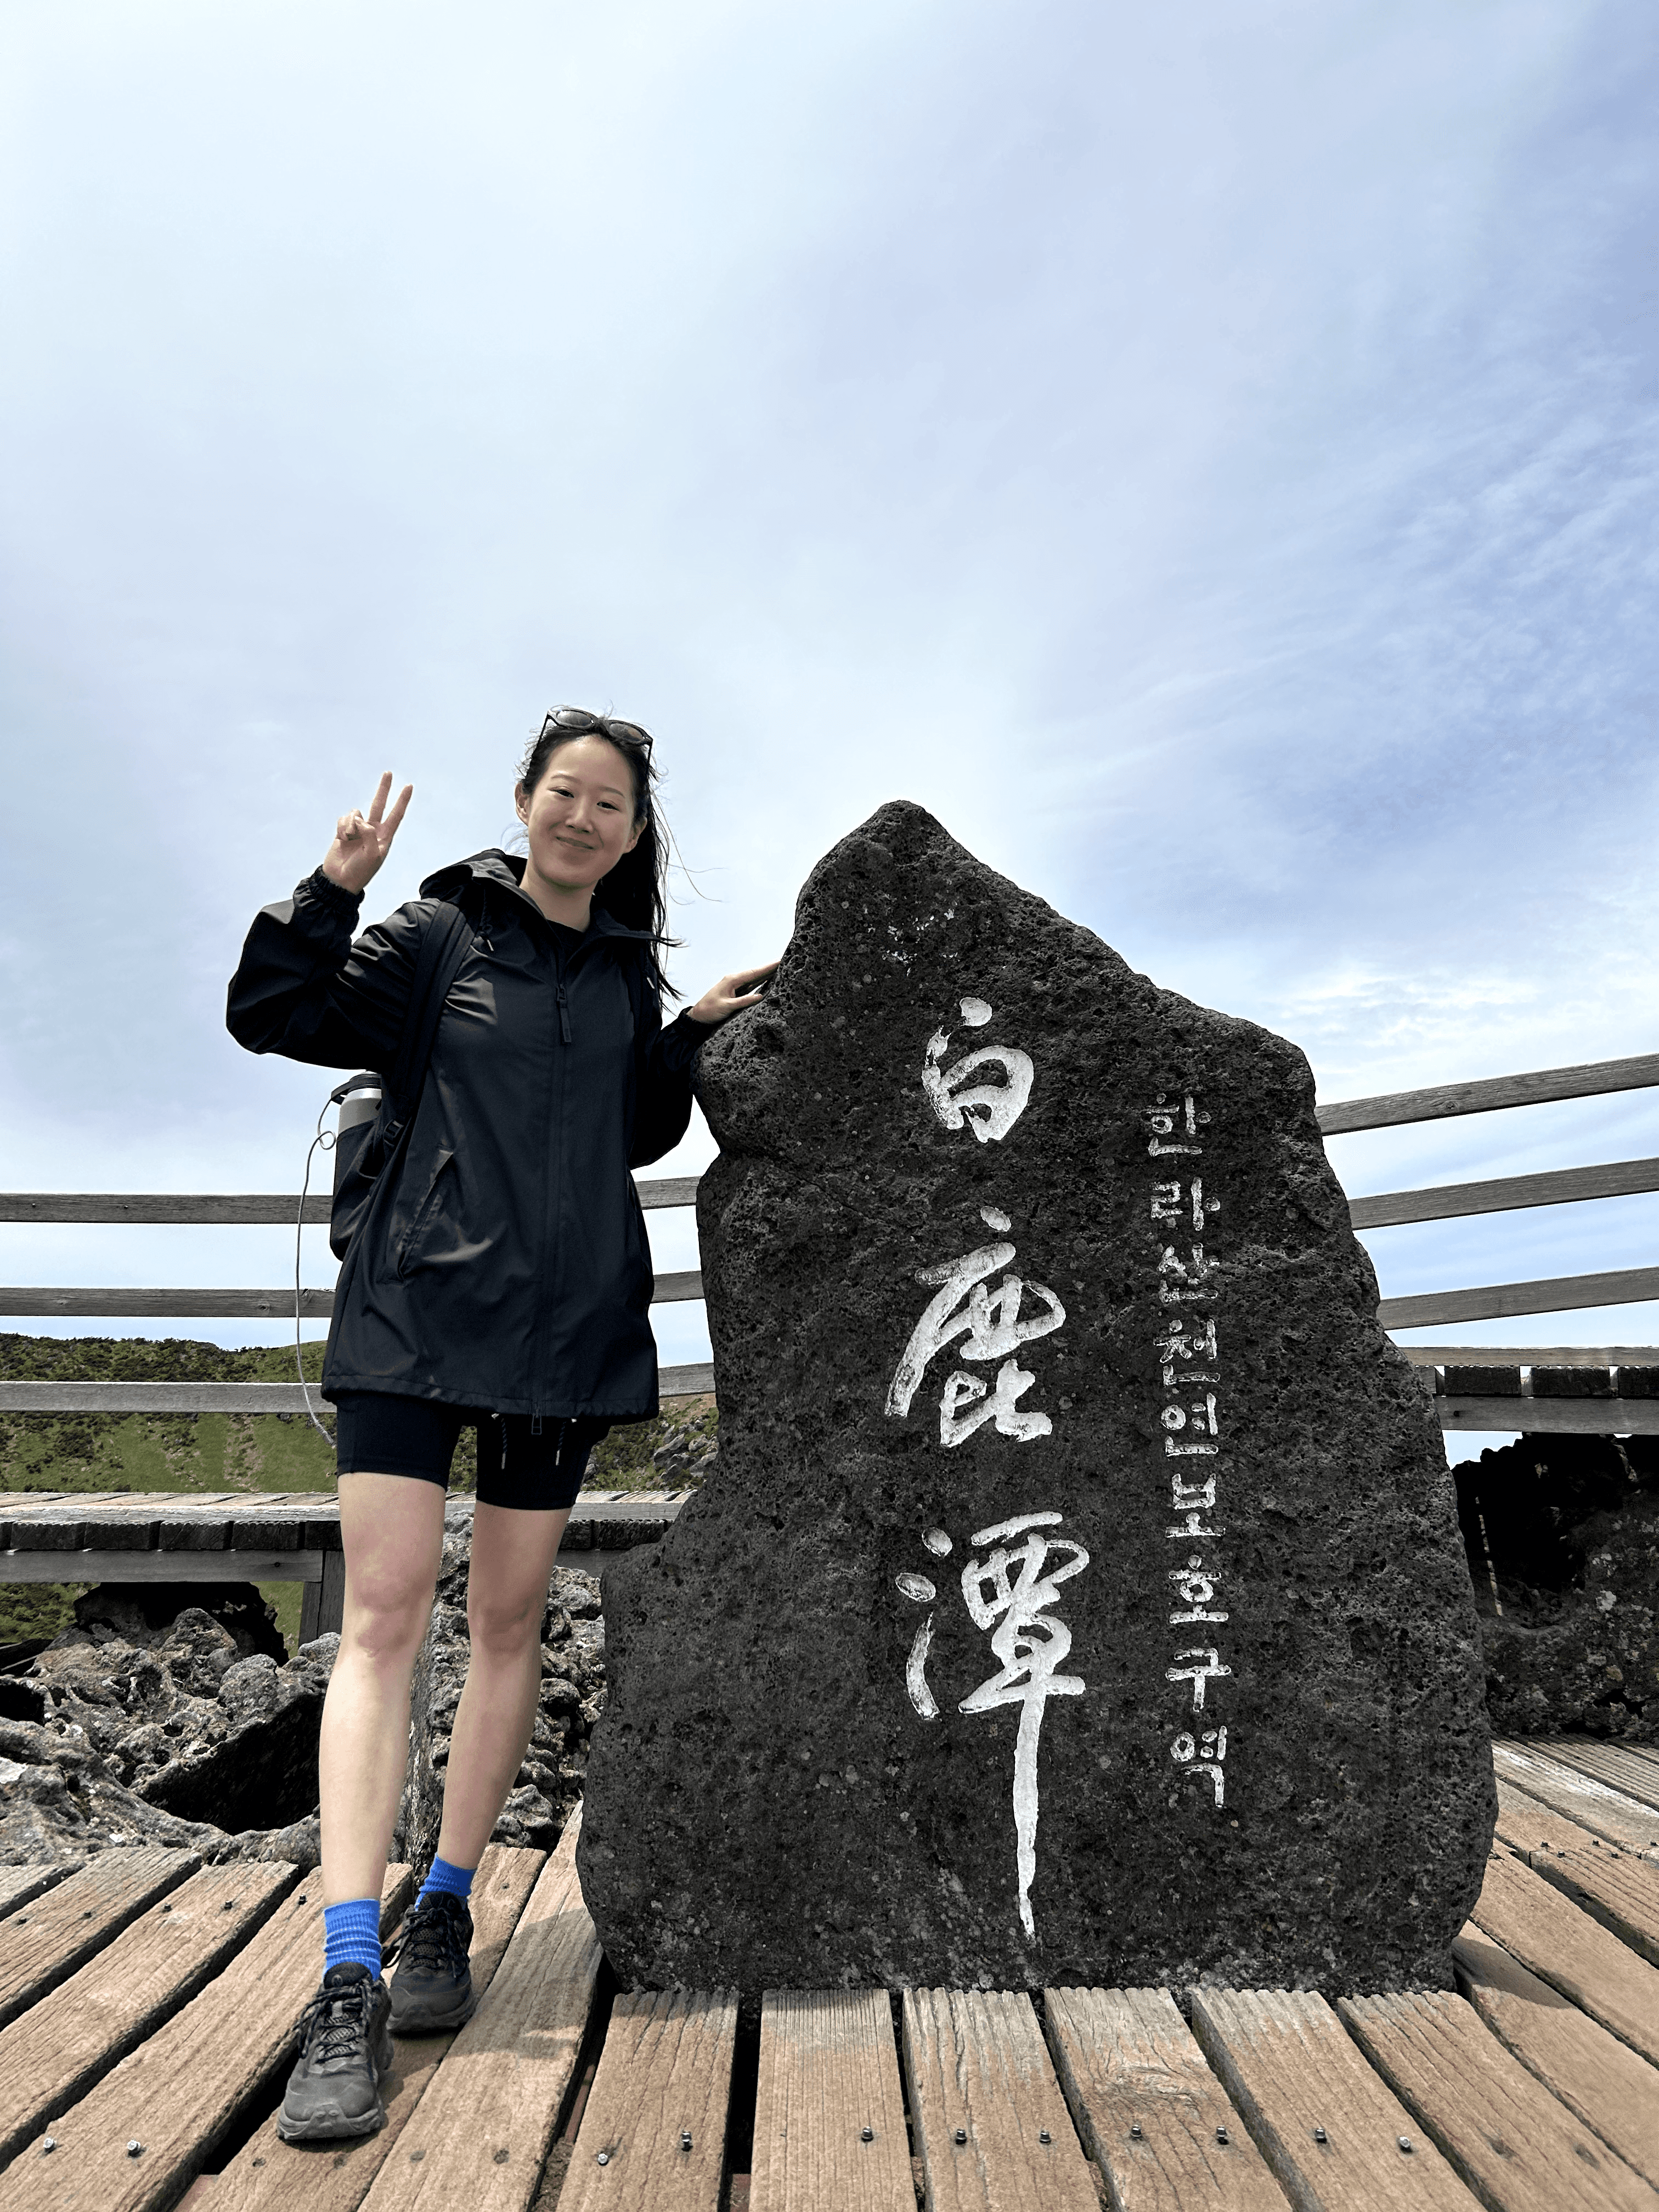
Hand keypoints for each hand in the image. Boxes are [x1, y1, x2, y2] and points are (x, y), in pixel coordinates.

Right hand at [321, 773, 412, 893]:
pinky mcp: (343, 830)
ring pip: (356, 813)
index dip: (402, 800)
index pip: (396, 815)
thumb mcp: (373, 854)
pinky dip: (341, 827)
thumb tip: (360, 819)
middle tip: (389, 773)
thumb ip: (369, 833)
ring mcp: (357, 830)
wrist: (339, 880)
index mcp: (384, 837)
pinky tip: (341, 839)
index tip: (409, 786)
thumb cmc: (360, 871)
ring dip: (350, 824)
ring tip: (348, 839)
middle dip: (384, 789)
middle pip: (379, 804)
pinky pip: (343, 819)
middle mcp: (372, 831)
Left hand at [685, 959, 779, 1025]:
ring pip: (754, 979)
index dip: (767, 968)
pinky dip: (760, 983)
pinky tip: (767, 981)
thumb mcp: (727, 1006)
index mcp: (732, 980)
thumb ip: (744, 1001)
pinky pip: (750, 986)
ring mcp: (735, 986)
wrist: (699, 1017)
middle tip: (783, 962)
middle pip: (755, 973)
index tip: (779, 961)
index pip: (753, 973)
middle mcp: (734, 981)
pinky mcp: (736, 993)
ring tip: (779, 970)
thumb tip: (760, 996)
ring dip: (766, 974)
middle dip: (769, 968)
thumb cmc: (709, 1010)